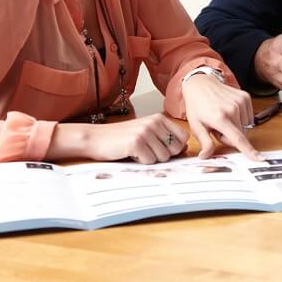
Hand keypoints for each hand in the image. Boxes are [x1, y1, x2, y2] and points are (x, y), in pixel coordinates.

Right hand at [57, 114, 189, 163]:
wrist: (95, 138)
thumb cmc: (121, 138)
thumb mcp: (146, 132)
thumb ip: (164, 137)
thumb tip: (185, 148)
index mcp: (159, 118)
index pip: (184, 137)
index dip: (176, 148)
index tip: (162, 149)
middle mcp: (155, 122)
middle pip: (175, 149)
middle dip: (162, 155)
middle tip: (146, 151)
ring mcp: (146, 132)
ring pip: (163, 157)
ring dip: (150, 159)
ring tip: (136, 151)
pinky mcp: (136, 143)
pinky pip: (149, 161)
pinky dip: (140, 162)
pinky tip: (130, 154)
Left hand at [182, 74, 263, 160]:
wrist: (201, 84)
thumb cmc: (197, 106)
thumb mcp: (196, 126)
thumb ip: (204, 142)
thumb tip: (205, 156)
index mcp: (220, 118)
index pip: (237, 139)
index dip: (248, 151)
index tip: (259, 159)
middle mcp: (233, 109)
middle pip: (240, 135)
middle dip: (229, 136)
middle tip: (217, 127)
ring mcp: (240, 102)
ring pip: (244, 126)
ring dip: (235, 127)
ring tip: (222, 117)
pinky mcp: (245, 97)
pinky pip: (248, 117)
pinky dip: (240, 118)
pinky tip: (230, 111)